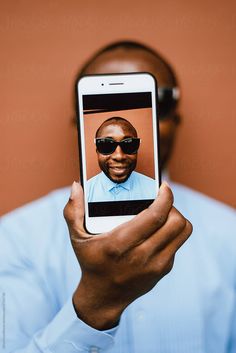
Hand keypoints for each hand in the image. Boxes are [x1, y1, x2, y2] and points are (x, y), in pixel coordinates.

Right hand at [64, 181, 191, 329]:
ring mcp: (156, 265)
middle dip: (172, 205)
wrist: (104, 297)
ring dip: (176, 218)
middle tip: (160, 201)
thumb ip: (73, 211)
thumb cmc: (90, 262)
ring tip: (162, 214)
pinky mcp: (164, 269)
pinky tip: (157, 231)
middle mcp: (142, 255)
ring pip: (183, 231)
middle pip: (176, 222)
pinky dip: (171, 232)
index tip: (164, 187)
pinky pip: (177, 243)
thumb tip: (76, 186)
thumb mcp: (77, 237)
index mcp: (120, 244)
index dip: (165, 197)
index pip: (155, 216)